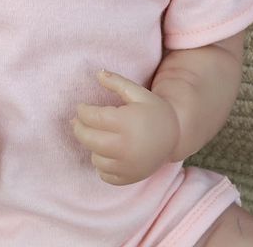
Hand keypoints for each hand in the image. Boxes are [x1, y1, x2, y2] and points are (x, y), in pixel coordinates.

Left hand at [71, 70, 179, 185]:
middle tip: (77, 121)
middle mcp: (125, 147)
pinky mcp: (129, 178)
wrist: (176, 136)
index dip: (82, 111)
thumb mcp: (138, 93)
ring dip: (92, 147)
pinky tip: (106, 153)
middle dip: (79, 128)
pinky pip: (104, 175)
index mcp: (126, 122)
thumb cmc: (154, 111)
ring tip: (97, 136)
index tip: (81, 107)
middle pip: (88, 139)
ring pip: (95, 158)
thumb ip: (117, 82)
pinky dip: (102, 165)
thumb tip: (97, 73)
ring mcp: (127, 166)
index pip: (92, 118)